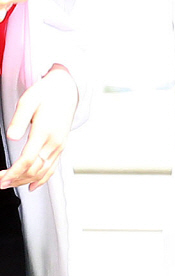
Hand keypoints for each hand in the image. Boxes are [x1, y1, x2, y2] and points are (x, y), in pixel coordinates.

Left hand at [0, 65, 78, 191]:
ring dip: (26, 181)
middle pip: (35, 169)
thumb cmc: (46, 93)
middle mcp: (54, 141)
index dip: (14, 172)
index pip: (28, 159)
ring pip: (43, 172)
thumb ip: (19, 120)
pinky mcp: (61, 147)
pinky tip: (32, 186)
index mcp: (45, 131)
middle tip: (1, 183)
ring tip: (10, 184)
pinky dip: (42, 180)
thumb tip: (11, 136)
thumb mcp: (28, 100)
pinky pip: (52, 168)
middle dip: (16, 179)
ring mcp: (59, 146)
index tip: (1, 178)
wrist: (66, 89)